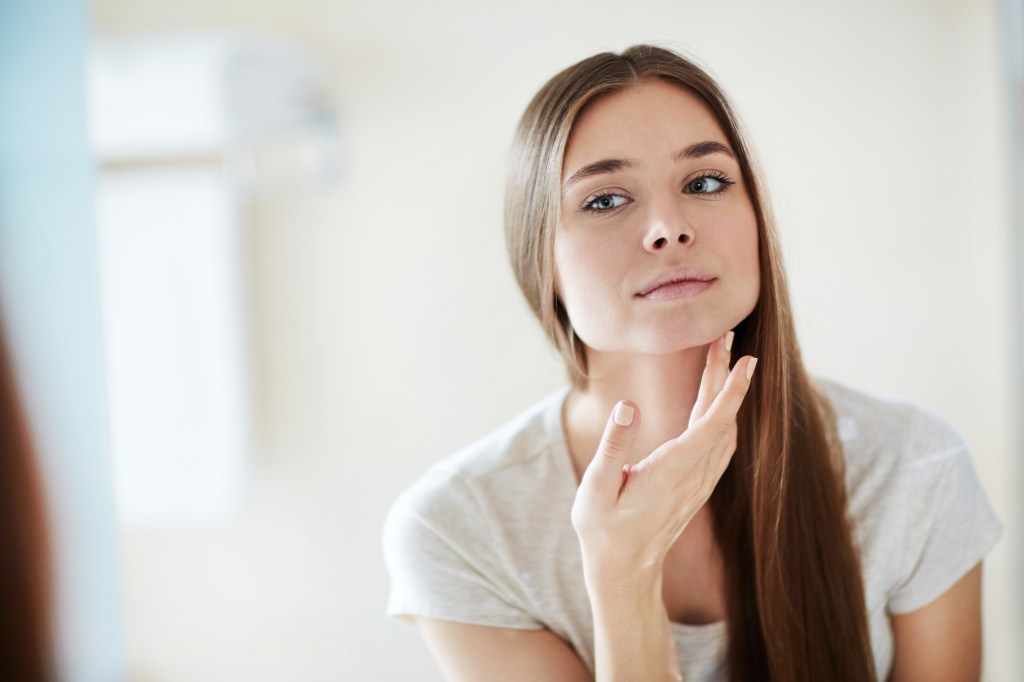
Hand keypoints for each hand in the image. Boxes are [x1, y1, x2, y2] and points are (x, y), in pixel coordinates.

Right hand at [570, 332, 757, 586]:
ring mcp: (698, 482)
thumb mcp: (596, 489)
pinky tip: (717, 403)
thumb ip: (613, 446)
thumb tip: (628, 406)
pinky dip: (722, 415)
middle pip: (720, 418)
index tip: (746, 361)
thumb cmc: (603, 530)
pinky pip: (719, 445)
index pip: (711, 424)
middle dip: (726, 376)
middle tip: (728, 338)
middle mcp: (693, 475)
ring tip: (722, 359)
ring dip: (725, 394)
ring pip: (723, 430)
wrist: (624, 571)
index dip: (731, 391)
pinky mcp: (695, 486)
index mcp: (671, 471)